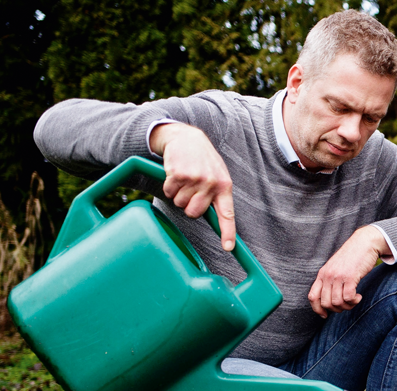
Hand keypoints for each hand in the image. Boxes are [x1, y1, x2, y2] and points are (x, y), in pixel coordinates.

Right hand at [149, 122, 236, 250]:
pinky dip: (168, 186)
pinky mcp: (178, 174)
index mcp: (224, 186)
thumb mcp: (217, 175)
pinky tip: (175, 174)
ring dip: (178, 194)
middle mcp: (211, 183)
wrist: (186, 137)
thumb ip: (217, 195)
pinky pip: (168, 192)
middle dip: (188, 206)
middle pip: (194, 213)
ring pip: (179, 203)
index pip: (227, 214)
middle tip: (190, 192)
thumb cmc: (203, 161)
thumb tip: (218, 220)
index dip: (227, 232)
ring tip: (184, 179)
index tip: (227, 248)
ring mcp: (195, 178)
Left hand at [308, 226, 390, 317]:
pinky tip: (358, 296)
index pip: (313, 297)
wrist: (364, 243)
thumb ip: (330, 280)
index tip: (325, 315)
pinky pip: (348, 297)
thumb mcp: (335, 268)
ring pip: (337, 302)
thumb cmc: (351, 257)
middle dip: (337, 309)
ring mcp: (338, 276)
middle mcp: (328, 276)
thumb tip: (329, 299)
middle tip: (346, 305)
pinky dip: (354, 301)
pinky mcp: (350, 277)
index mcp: (322, 274)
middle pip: (326, 303)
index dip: (317, 309)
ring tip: (354, 300)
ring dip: (347, 306)